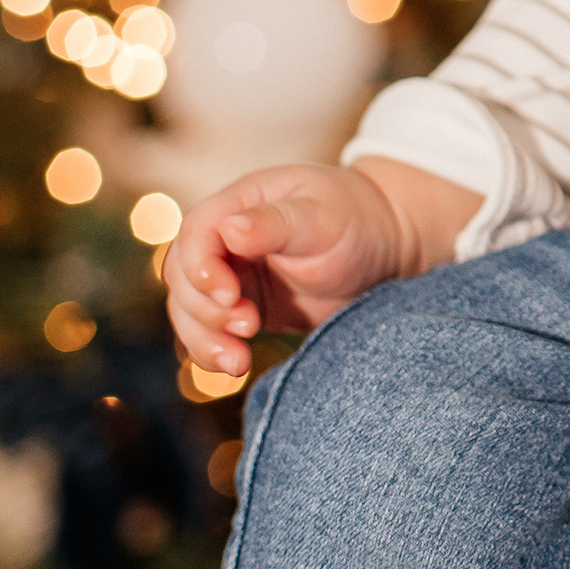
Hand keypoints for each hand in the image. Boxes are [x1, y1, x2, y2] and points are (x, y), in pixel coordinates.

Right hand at [164, 159, 475, 375]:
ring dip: (204, 339)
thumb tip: (228, 228)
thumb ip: (274, 223)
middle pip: (183, 276)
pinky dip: (215, 351)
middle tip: (248, 326)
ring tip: (238, 362)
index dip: (201, 266)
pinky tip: (237, 366)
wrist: (386, 249)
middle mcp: (226, 237)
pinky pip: (210, 332)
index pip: (197, 232)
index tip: (229, 295)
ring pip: (190, 310)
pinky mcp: (242, 306)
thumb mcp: (321, 218)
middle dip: (204, 309)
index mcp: (242, 202)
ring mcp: (231, 273)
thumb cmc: (357, 222)